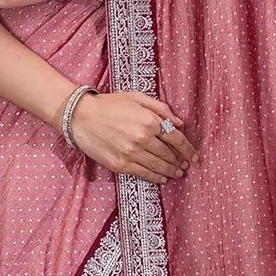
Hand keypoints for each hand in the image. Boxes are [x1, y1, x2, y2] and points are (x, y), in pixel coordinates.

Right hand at [68, 91, 198, 184]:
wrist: (80, 117)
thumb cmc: (109, 105)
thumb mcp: (137, 98)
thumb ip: (161, 108)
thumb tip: (180, 123)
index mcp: (149, 120)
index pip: (176, 139)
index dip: (188, 150)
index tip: (194, 156)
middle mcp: (142, 138)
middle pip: (169, 155)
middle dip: (180, 161)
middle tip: (186, 166)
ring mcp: (131, 153)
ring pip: (159, 166)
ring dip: (171, 171)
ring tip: (178, 173)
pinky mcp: (120, 165)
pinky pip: (144, 174)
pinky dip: (156, 178)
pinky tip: (163, 178)